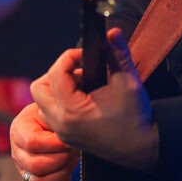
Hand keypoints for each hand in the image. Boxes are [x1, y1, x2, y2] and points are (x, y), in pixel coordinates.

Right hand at [10, 102, 78, 180]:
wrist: (56, 121)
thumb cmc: (56, 114)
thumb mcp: (53, 108)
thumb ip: (56, 117)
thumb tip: (67, 136)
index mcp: (19, 129)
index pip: (32, 143)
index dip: (55, 144)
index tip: (69, 140)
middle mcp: (17, 151)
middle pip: (35, 166)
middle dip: (61, 159)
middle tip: (74, 150)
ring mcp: (23, 169)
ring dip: (61, 173)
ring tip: (71, 160)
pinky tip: (68, 172)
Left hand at [29, 28, 158, 173]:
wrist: (142, 148)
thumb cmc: (136, 118)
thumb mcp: (128, 81)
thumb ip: (119, 54)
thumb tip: (113, 32)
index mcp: (72, 110)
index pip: (56, 73)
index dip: (69, 57)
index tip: (85, 56)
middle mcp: (61, 123)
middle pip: (39, 88)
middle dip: (56, 73)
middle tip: (79, 70)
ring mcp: (62, 132)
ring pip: (43, 102)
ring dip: (57, 88)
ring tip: (82, 84)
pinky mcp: (66, 137)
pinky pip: (51, 114)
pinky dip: (61, 102)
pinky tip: (84, 97)